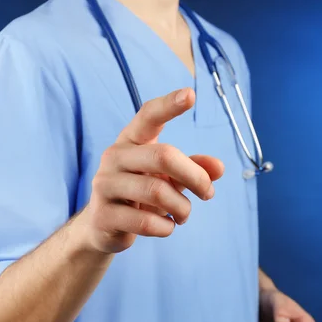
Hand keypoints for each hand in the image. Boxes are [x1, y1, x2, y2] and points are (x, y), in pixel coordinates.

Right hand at [82, 87, 224, 253]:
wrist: (103, 227)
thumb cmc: (141, 194)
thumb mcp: (168, 178)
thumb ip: (193, 169)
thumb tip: (219, 167)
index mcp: (131, 141)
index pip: (148, 116)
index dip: (169, 105)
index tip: (191, 94)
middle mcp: (114, 157)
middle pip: (164, 156)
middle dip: (195, 177)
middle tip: (208, 193)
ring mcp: (104, 185)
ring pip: (158, 192)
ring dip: (182, 208)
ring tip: (184, 215)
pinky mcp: (103, 215)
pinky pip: (146, 221)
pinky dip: (166, 227)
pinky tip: (166, 227)